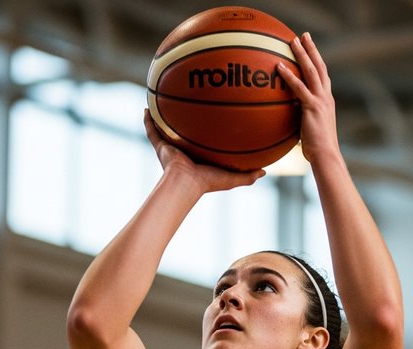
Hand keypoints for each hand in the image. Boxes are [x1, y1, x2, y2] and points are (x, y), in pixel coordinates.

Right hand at [144, 110, 264, 192]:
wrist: (185, 183)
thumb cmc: (207, 183)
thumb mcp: (232, 178)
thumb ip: (248, 176)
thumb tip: (265, 172)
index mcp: (198, 157)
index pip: (201, 142)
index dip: (205, 133)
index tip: (210, 120)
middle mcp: (183, 151)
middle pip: (184, 132)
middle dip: (185, 121)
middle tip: (188, 106)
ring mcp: (170, 147)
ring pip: (165, 128)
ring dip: (164, 117)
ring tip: (163, 100)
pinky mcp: (159, 146)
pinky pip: (151, 130)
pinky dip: (148, 120)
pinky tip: (147, 106)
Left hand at [276, 33, 340, 164]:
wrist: (326, 155)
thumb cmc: (317, 148)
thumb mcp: (310, 129)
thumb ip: (302, 118)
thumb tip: (289, 117)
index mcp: (327, 100)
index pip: (322, 75)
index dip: (317, 61)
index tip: (310, 48)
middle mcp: (326, 97)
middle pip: (319, 66)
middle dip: (312, 49)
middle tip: (304, 35)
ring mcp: (321, 100)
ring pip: (311, 71)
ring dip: (302, 54)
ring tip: (292, 41)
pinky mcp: (313, 107)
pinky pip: (299, 87)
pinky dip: (289, 75)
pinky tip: (279, 66)